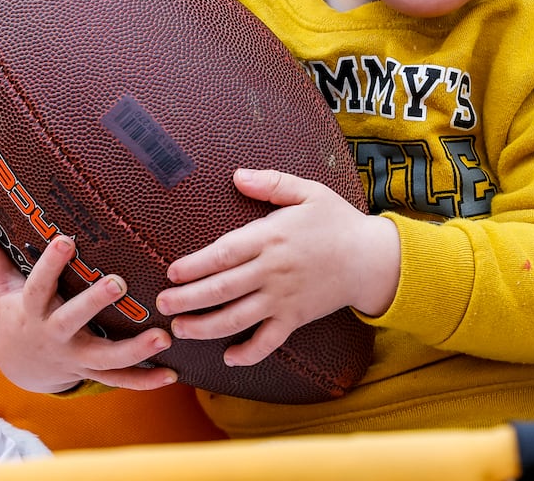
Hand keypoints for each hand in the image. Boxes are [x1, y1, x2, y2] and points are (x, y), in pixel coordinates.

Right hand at [0, 212, 176, 392]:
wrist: (17, 365)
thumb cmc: (13, 314)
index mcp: (30, 310)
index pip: (38, 285)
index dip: (50, 264)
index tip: (66, 240)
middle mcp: (54, 335)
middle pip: (73, 320)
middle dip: (94, 303)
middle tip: (118, 283)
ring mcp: (74, 357)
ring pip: (104, 359)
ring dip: (135, 351)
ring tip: (163, 336)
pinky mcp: (92, 370)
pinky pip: (120, 381)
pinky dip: (145, 380)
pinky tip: (171, 375)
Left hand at [154, 168, 398, 365]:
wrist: (371, 259)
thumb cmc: (337, 221)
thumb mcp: (308, 191)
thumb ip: (271, 183)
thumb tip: (237, 176)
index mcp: (271, 238)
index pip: (224, 254)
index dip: (195, 265)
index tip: (172, 272)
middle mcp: (272, 271)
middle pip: (222, 289)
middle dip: (188, 298)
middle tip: (162, 303)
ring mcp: (283, 299)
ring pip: (237, 318)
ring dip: (205, 327)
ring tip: (180, 329)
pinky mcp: (295, 319)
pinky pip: (268, 342)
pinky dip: (247, 353)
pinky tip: (228, 357)